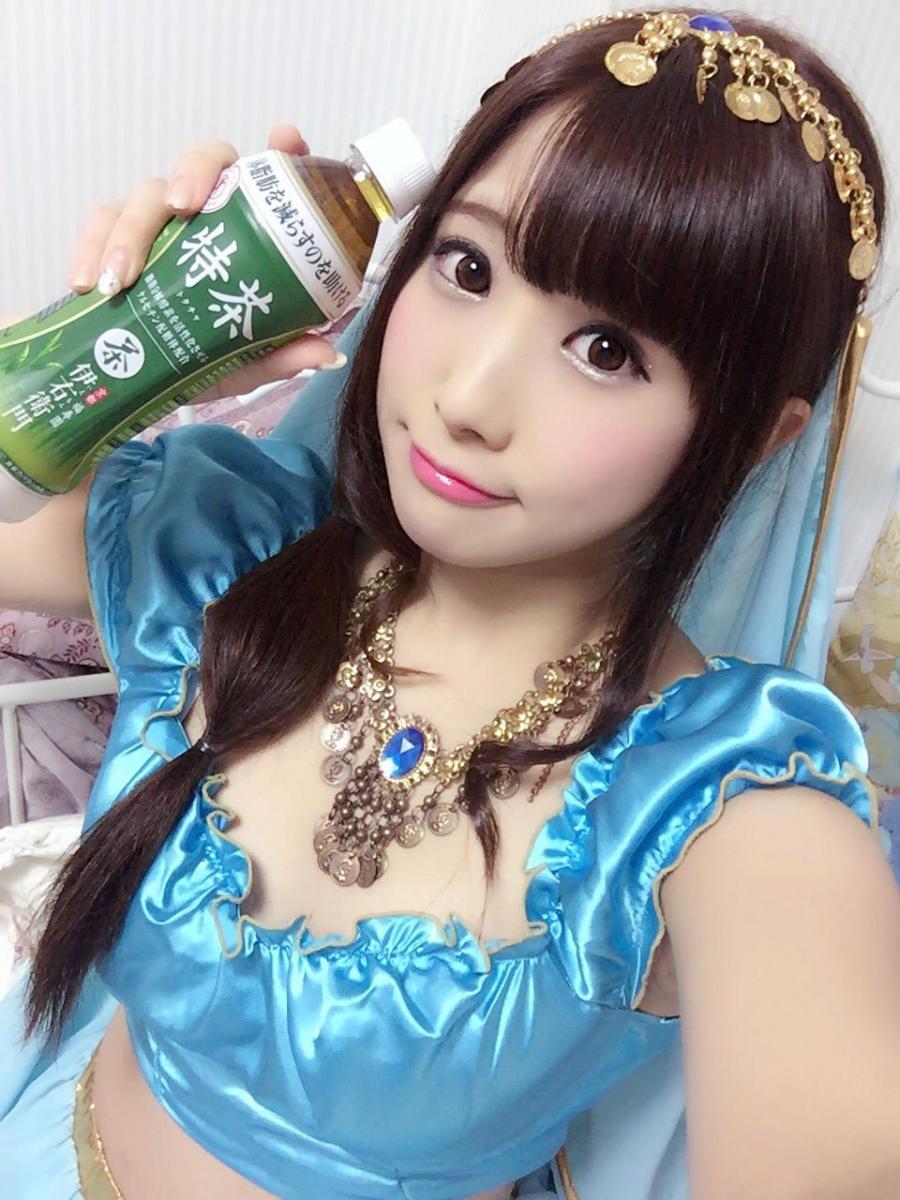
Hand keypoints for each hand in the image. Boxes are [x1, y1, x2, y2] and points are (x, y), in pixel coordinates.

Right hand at [66, 123, 343, 402]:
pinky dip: (90, 248)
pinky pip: (99, 223)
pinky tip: (87, 283)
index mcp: (249, 232)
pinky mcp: (114, 238)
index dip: (282, 151)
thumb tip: (327, 354)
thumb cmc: (208, 360)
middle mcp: (207, 214)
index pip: (270, 178)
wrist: (151, 384)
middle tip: (183, 207)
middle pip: (203, 162)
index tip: (285, 140)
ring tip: (122, 277)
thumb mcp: (248, 363)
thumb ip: (283, 354)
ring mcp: (160, 222)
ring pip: (145, 194)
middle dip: (192, 173)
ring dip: (130, 230)